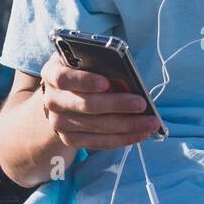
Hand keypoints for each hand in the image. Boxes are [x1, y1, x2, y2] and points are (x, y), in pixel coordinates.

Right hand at [39, 52, 163, 150]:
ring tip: (151, 122)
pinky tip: (142, 133)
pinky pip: (100, 142)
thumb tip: (126, 82)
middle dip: (117, 105)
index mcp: (52, 73)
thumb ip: (100, 66)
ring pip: (97, 126)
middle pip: (86, 105)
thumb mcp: (85, 60)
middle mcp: (52, 100)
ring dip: (128, 125)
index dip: (85, 81)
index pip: (64, 78)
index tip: (106, 82)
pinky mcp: (70, 140)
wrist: (62, 95)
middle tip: (142, 104)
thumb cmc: (81, 71)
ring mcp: (59, 123)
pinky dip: (124, 138)